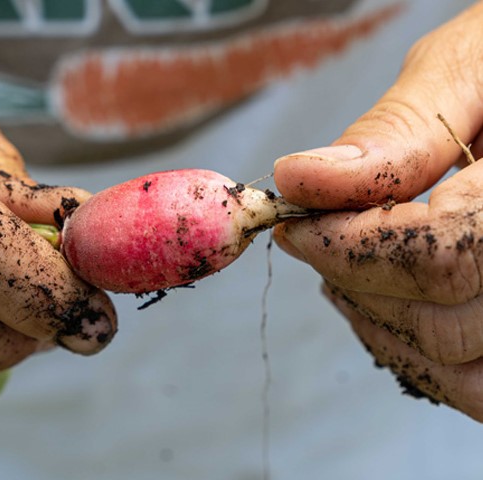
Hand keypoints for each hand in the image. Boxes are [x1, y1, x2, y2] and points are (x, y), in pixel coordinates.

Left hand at [273, 3, 482, 420]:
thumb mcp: (470, 70)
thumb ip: (396, 132)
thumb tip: (299, 178)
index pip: (439, 257)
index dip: (348, 247)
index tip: (291, 224)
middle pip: (444, 325)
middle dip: (355, 280)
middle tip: (308, 237)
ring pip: (457, 367)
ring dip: (378, 320)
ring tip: (338, 264)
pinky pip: (471, 380)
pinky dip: (411, 347)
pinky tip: (378, 297)